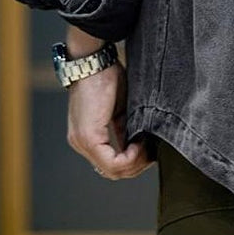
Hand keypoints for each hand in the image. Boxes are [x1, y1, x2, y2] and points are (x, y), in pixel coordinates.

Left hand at [66, 56, 154, 179]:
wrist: (93, 61)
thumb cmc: (107, 77)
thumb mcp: (119, 109)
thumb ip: (124, 130)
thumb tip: (137, 145)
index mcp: (87, 137)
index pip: (110, 164)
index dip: (133, 161)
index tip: (149, 148)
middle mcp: (81, 144)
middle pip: (112, 173)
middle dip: (137, 165)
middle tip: (153, 151)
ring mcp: (82, 142)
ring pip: (112, 171)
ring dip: (135, 162)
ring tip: (148, 147)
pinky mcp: (89, 137)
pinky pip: (111, 162)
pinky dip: (130, 157)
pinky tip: (141, 143)